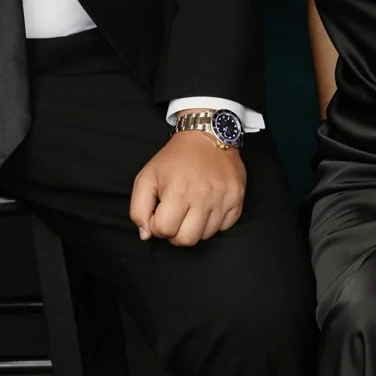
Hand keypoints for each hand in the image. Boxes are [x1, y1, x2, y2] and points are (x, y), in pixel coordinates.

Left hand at [127, 129, 246, 247]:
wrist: (207, 135)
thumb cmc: (174, 158)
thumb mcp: (146, 177)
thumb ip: (138, 209)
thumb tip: (146, 235)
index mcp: (179, 190)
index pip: (164, 230)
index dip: (157, 225)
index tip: (161, 211)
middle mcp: (204, 197)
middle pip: (186, 240)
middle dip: (176, 232)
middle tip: (176, 215)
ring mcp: (223, 199)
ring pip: (205, 236)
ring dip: (195, 227)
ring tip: (192, 207)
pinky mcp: (237, 200)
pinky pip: (224, 227)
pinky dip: (214, 222)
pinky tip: (207, 205)